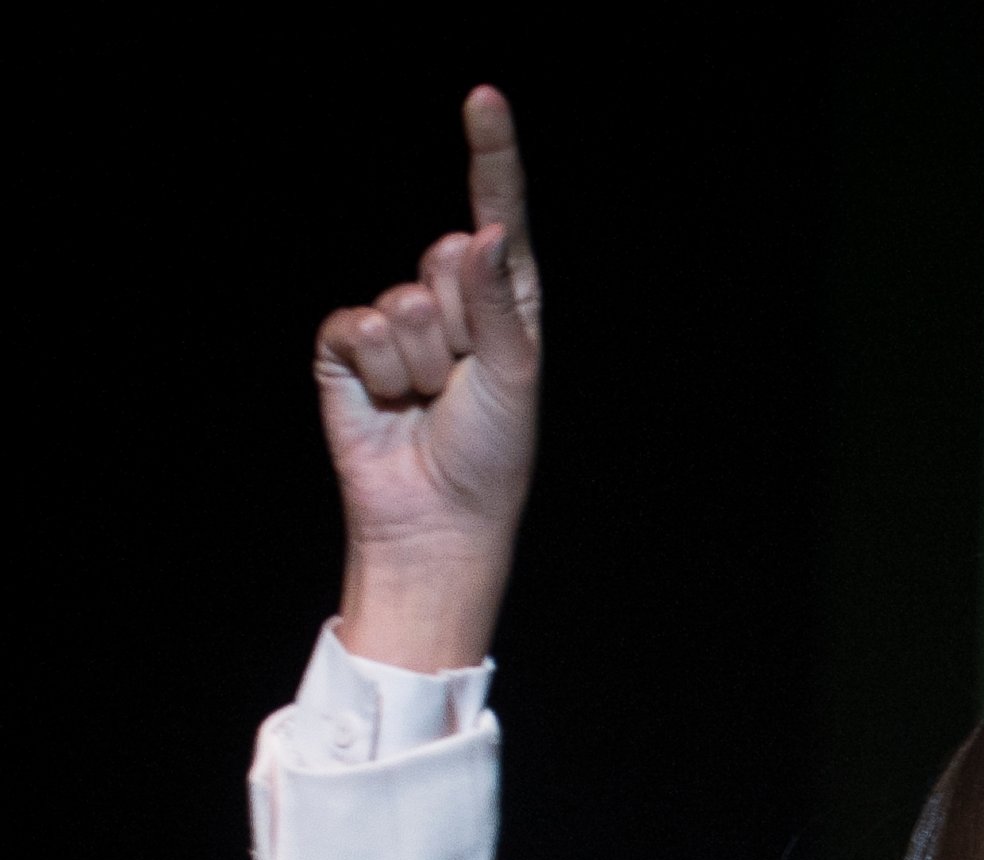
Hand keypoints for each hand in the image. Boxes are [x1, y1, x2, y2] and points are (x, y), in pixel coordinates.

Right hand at [315, 86, 540, 671]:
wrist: (438, 515)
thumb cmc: (493, 452)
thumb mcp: (514, 374)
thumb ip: (498, 301)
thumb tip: (484, 230)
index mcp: (508, 301)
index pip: (498, 215)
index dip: (490, 156)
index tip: (483, 97)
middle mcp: (452, 301)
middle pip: (446, 259)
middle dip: (459, 325)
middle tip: (463, 382)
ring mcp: (397, 323)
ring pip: (402, 302)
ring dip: (419, 362)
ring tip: (428, 401)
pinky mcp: (346, 349)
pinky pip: (354, 326)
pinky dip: (375, 369)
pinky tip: (388, 402)